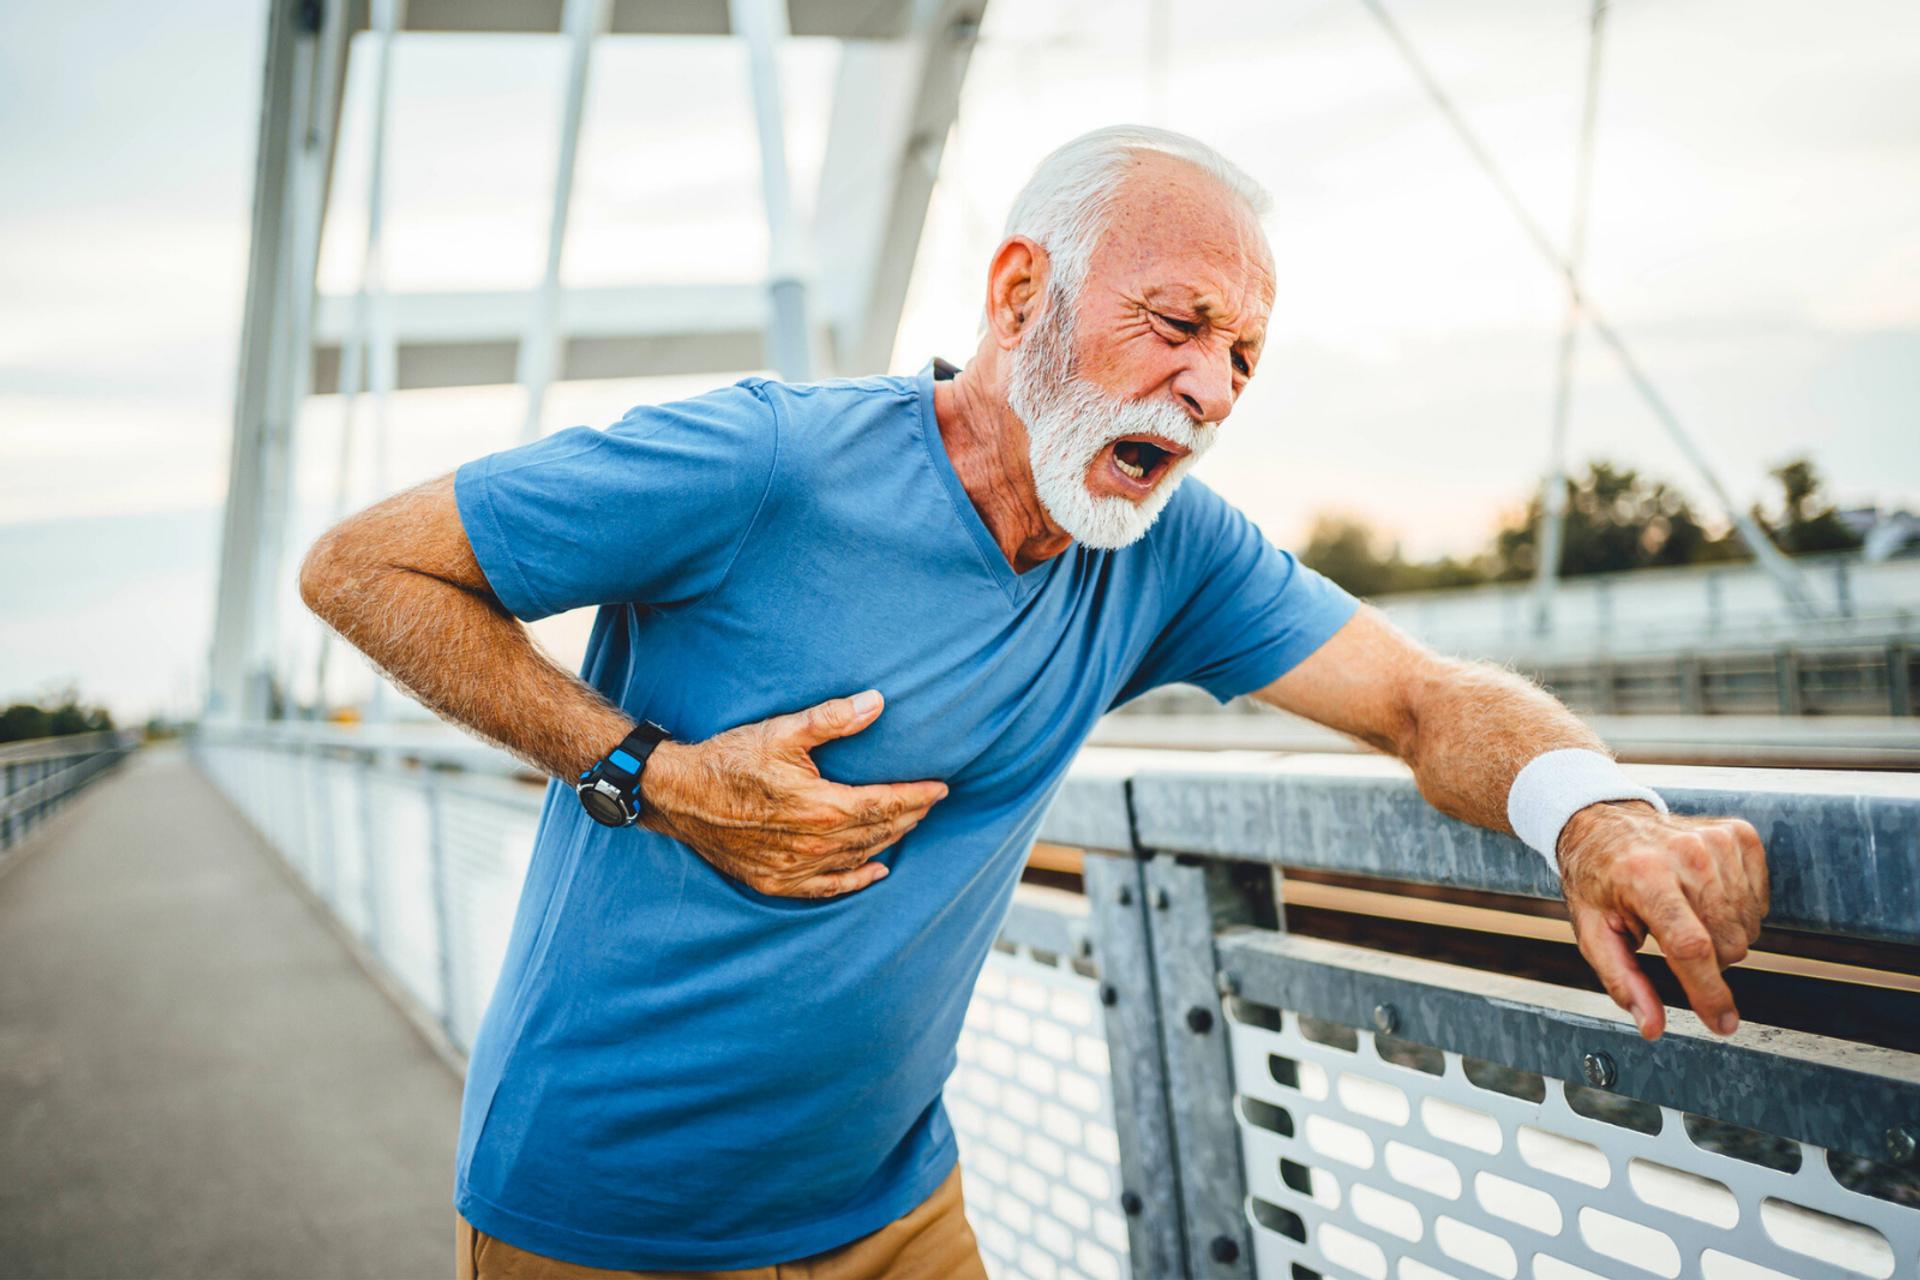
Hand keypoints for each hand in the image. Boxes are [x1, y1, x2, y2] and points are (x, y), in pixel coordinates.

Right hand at [638, 690, 948, 898]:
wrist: (678, 794)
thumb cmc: (730, 758)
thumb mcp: (782, 731)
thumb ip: (833, 719)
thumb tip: (878, 702)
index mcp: (821, 807)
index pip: (885, 804)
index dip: (916, 796)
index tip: (941, 787)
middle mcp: (813, 845)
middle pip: (876, 832)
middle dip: (908, 816)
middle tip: (930, 802)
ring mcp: (794, 867)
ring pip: (857, 857)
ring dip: (887, 841)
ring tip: (909, 823)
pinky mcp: (775, 880)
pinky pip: (826, 887)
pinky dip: (855, 880)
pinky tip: (875, 871)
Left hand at [1557, 801, 1768, 1040]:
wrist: (1605, 822)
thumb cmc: (1598, 881)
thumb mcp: (1593, 931)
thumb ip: (1622, 980)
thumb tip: (1652, 1026)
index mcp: (1644, 877)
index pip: (1691, 947)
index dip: (1709, 993)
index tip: (1723, 1024)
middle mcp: (1685, 854)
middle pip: (1727, 944)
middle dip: (1707, 962)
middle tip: (1671, 940)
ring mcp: (1716, 840)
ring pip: (1747, 928)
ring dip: (1721, 936)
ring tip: (1685, 914)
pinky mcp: (1739, 835)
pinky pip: (1759, 902)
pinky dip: (1737, 911)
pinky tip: (1704, 897)